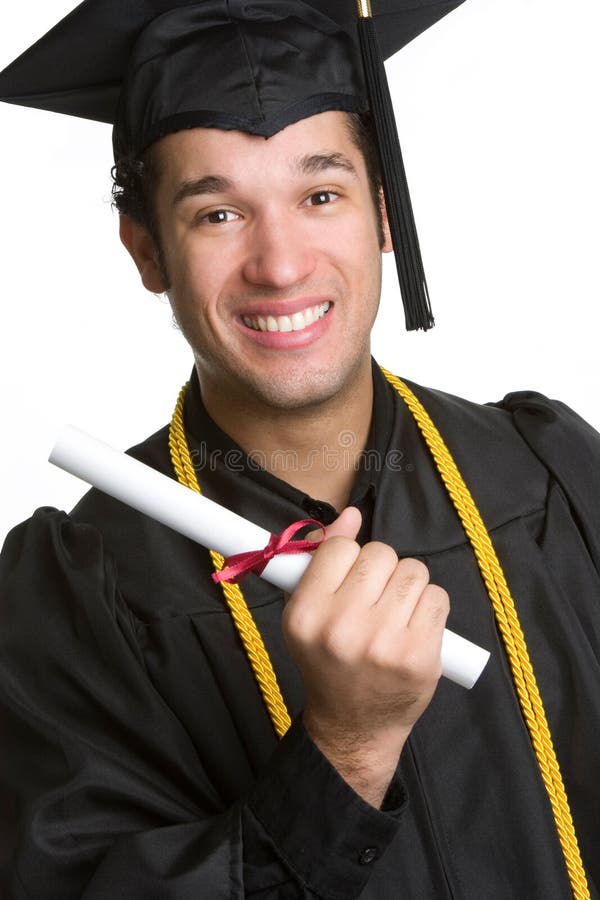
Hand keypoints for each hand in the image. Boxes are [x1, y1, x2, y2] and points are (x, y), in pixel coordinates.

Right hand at [282, 507, 448, 806]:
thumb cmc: (328, 662)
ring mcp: (384, 642)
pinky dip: (431, 607)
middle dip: (382, 570)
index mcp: (306, 614)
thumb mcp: (306, 614)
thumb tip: (351, 514)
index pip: (340, 546)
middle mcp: (342, 627)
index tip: (350, 576)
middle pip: (380, 554)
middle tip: (375, 600)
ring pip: (414, 571)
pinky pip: (438, 597)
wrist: (354, 726)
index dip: (350, 556)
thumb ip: (322, 560)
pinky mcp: (420, 655)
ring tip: (395, 615)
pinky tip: (414, 628)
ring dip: (409, 587)